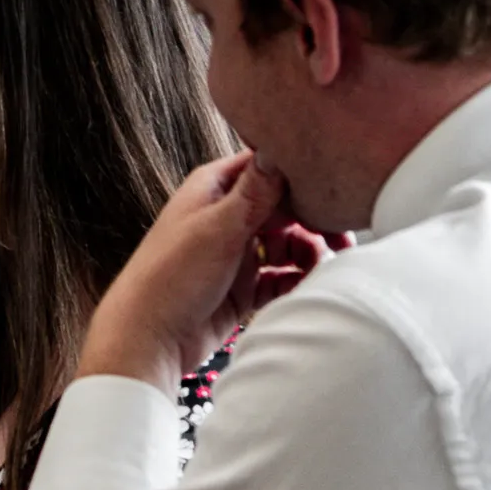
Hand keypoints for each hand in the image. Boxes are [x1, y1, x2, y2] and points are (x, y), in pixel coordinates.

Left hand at [79, 149, 348, 392]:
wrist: (149, 339)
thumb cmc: (170, 277)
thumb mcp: (218, 227)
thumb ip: (255, 192)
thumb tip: (280, 150)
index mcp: (213, 190)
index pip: (267, 169)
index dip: (301, 179)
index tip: (332, 195)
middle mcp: (224, 217)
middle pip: (284, 208)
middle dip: (313, 222)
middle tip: (341, 241)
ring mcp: (234, 253)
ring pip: (286, 244)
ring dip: (308, 254)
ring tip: (320, 269)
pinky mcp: (241, 288)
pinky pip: (280, 279)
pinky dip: (295, 282)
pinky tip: (305, 288)